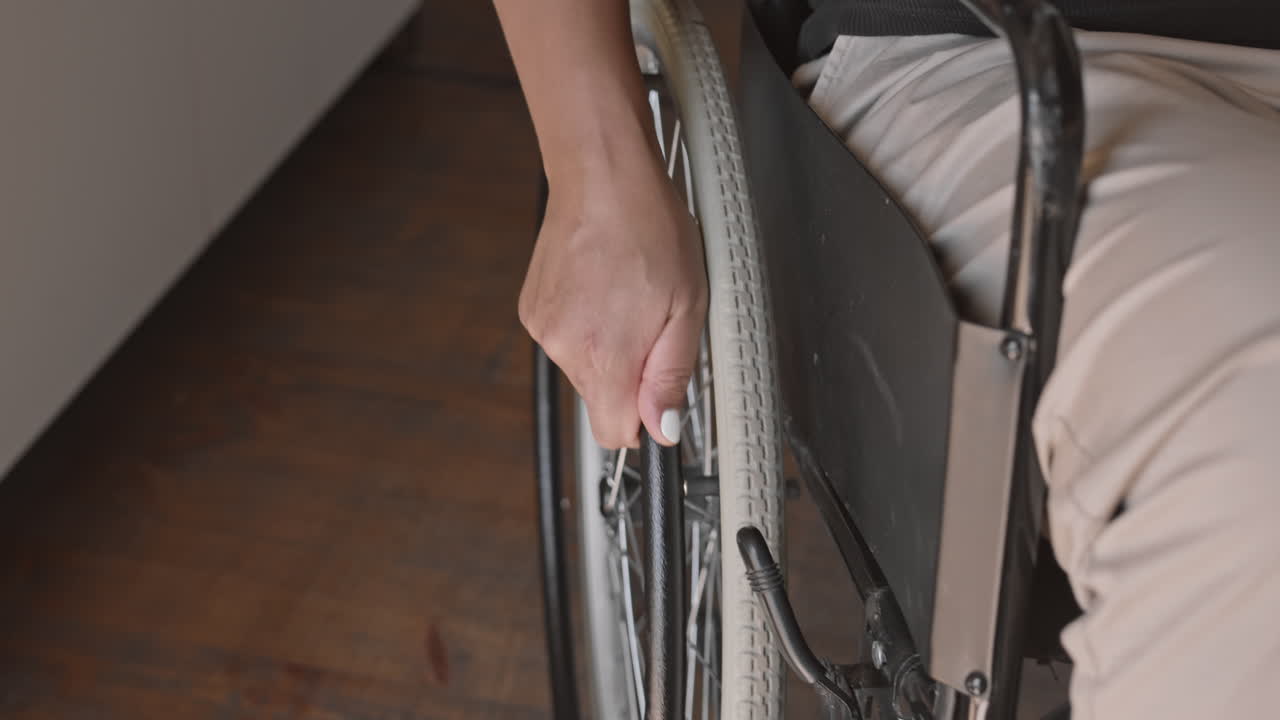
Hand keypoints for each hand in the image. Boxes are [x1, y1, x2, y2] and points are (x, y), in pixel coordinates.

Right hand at [521, 155, 706, 448]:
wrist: (601, 173)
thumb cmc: (649, 228)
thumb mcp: (688, 306)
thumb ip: (673, 375)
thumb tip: (663, 428)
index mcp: (606, 358)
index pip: (614, 436)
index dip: (644, 419)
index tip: (659, 391)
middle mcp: (564, 349)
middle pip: (601, 398)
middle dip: (630, 372)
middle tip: (651, 319)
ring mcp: (542, 328)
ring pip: (584, 365)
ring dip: (608, 343)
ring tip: (625, 292)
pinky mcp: (531, 307)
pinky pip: (565, 336)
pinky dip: (586, 320)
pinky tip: (601, 283)